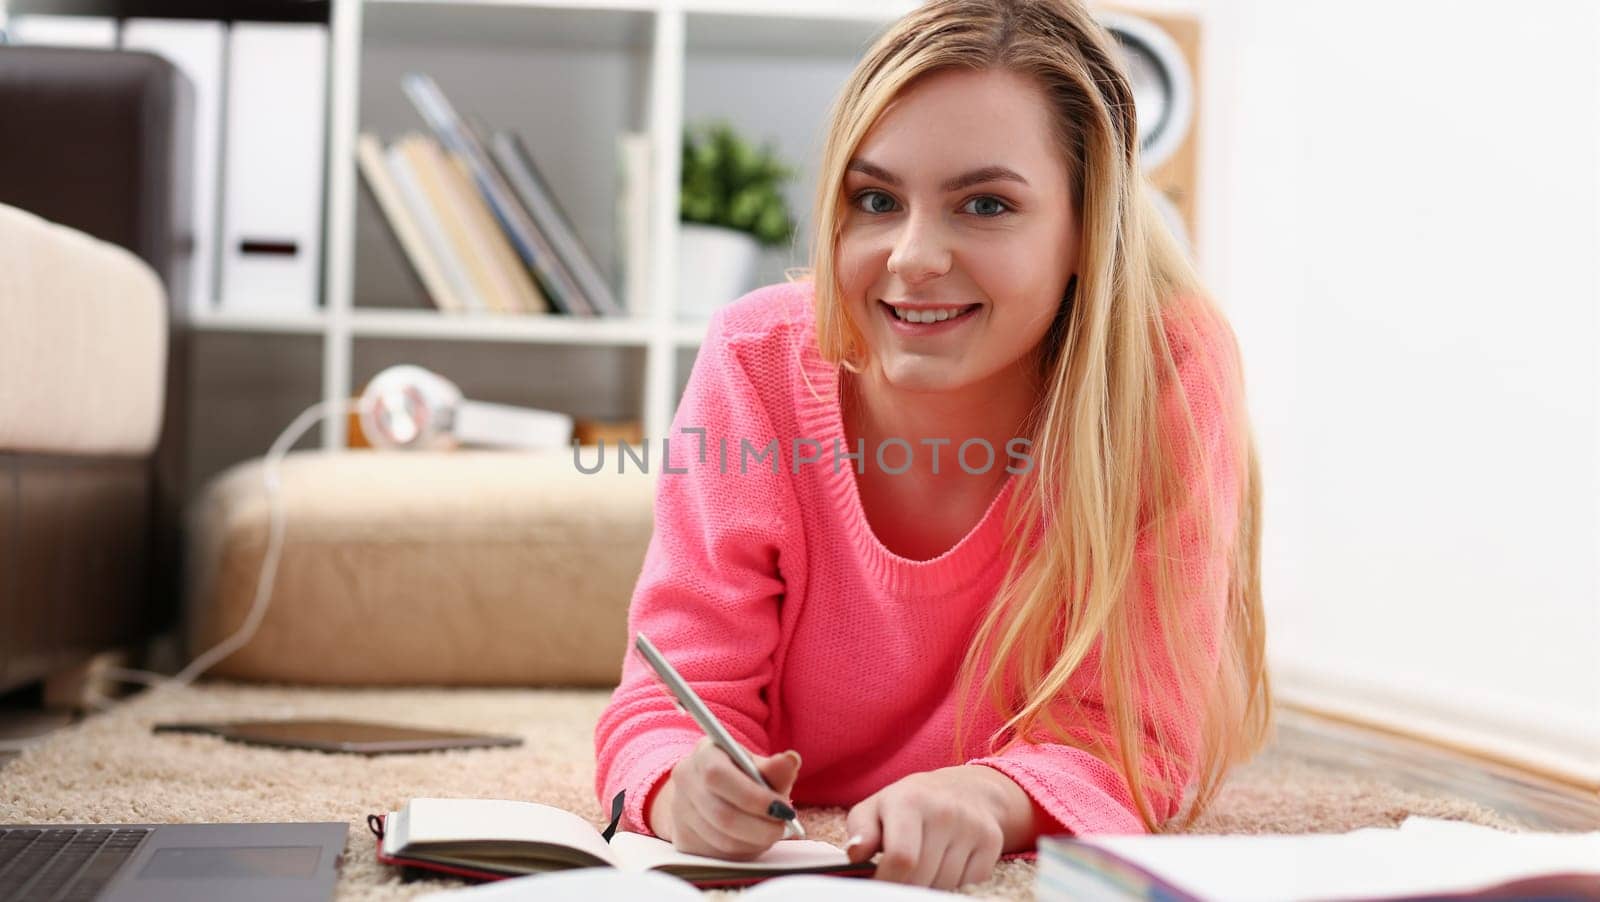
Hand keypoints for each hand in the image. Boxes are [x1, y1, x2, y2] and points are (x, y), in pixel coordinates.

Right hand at [647, 737, 801, 860]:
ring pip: (721, 839)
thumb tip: (790, 760)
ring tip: (771, 833)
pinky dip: (743, 852)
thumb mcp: (759, 767)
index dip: (753, 797)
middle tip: (783, 827)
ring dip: (754, 841)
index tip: (784, 809)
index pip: (718, 776)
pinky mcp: (683, 839)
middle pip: (722, 814)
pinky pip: (717, 854)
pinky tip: (753, 841)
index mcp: (704, 754)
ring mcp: (679, 812)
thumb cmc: (741, 776)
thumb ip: (776, 769)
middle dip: (760, 827)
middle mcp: (685, 780)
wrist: (709, 791)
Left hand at [844, 765, 1026, 890]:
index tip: (879, 883)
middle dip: (905, 885)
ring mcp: (972, 826)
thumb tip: (855, 854)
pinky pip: (968, 883)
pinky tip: (945, 863)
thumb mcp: (875, 808)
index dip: (886, 880)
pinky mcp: (992, 842)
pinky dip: (953, 883)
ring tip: (922, 865)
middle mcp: (945, 811)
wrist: (964, 789)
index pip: (901, 859)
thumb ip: (860, 831)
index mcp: (910, 800)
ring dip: (928, 885)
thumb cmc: (909, 804)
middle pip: (922, 876)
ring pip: (944, 884)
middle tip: (898, 876)